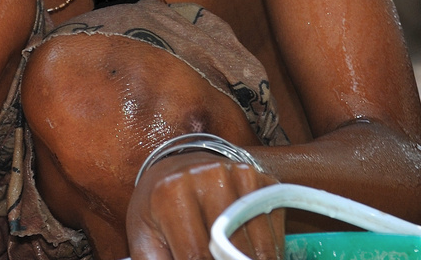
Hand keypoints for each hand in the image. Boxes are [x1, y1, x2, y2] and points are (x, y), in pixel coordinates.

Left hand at [124, 151, 283, 259]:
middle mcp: (208, 177)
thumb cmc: (158, 210)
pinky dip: (268, 253)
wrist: (175, 169)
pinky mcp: (262, 180)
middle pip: (231, 249)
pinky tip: (250, 256)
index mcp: (172, 193)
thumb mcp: (145, 239)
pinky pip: (274, 230)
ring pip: (259, 244)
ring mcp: (239, 175)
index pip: (196, 255)